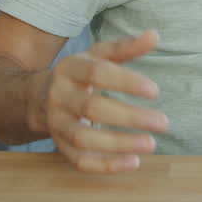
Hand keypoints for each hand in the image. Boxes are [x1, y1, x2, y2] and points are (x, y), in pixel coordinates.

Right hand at [42, 30, 168, 172]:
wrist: (38, 98)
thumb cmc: (80, 74)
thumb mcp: (98, 56)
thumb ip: (126, 47)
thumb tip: (155, 35)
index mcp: (70, 68)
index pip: (98, 73)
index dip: (126, 82)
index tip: (156, 91)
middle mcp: (59, 96)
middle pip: (92, 108)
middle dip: (129, 117)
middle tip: (163, 123)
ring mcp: (57, 123)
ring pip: (83, 138)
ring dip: (119, 144)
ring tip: (150, 144)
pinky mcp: (59, 146)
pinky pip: (79, 160)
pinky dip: (105, 165)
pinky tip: (133, 163)